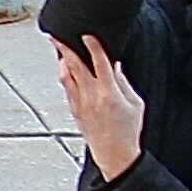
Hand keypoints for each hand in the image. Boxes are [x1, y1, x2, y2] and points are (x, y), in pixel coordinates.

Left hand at [53, 32, 146, 185]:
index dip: (92, 46)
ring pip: (66, 77)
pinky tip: (65, 70)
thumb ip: (123, 82)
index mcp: (109, 92)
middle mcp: (92, 97)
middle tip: (56, 36)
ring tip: (59, 49)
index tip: (87, 35)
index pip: (99, 62)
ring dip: (62, 61)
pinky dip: (65, 77)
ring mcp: (81, 104)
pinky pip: (67, 90)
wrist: (115, 155)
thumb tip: (115, 65)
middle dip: (65, 48)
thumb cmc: (128, 131)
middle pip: (75, 66)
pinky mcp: (75, 112)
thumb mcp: (135, 103)